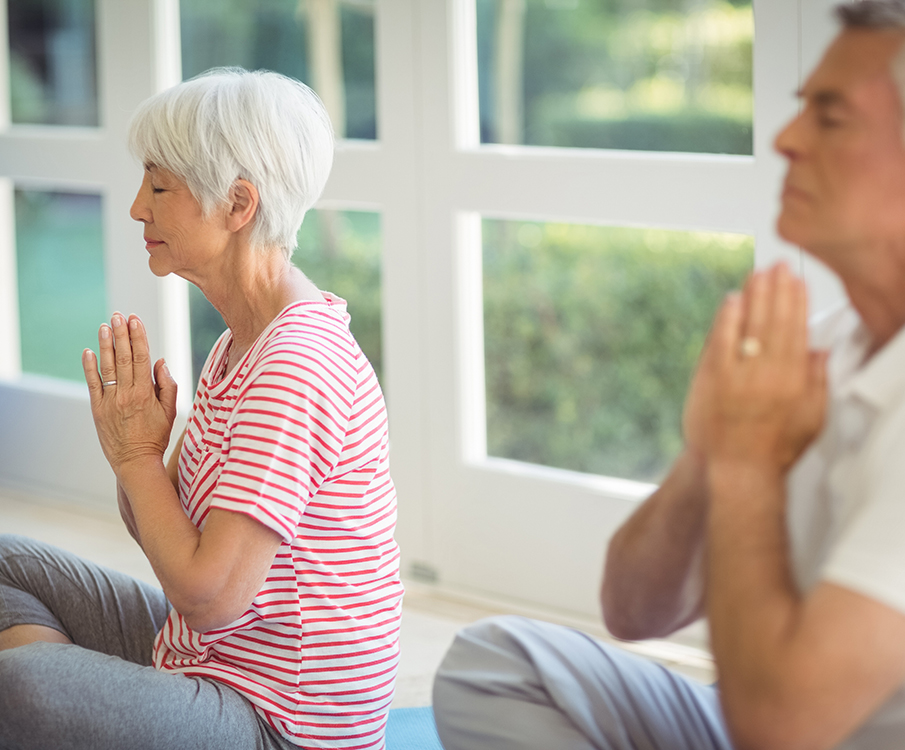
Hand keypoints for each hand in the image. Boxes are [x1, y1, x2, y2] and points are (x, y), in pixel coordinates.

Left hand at [82, 313, 177, 475]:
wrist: (135, 462)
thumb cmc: (156, 436)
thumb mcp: (171, 411)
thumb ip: (167, 385)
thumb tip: (160, 361)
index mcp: (146, 393)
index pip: (141, 358)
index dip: (138, 337)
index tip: (135, 320)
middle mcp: (126, 394)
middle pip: (123, 358)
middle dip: (121, 334)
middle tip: (118, 315)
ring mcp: (110, 401)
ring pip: (107, 367)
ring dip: (106, 344)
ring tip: (104, 326)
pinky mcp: (97, 409)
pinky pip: (93, 384)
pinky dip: (89, 366)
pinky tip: (89, 351)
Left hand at [699, 263, 827, 469]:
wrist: (736, 469)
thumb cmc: (775, 448)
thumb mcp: (812, 418)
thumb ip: (818, 382)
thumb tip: (820, 350)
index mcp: (794, 379)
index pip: (796, 330)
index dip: (796, 302)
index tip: (796, 281)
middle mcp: (767, 373)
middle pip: (772, 321)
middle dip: (775, 290)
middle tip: (776, 266)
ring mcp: (737, 374)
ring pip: (748, 326)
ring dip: (753, 296)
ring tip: (756, 274)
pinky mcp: (712, 379)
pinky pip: (720, 341)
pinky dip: (726, 319)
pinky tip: (731, 300)